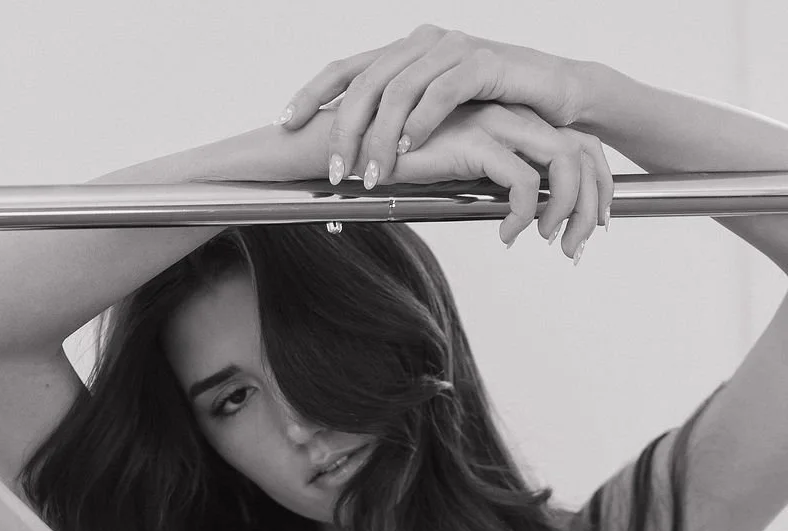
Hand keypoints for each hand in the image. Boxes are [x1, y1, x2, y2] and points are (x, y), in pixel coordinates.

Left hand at [277, 25, 586, 185]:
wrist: (557, 99)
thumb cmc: (494, 116)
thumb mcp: (435, 123)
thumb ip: (396, 131)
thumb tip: (351, 164)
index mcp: (403, 54)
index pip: (346, 69)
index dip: (310, 93)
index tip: (284, 124)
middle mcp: (422, 43)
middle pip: (365, 82)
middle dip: (344, 130)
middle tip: (335, 173)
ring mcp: (453, 48)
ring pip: (399, 90)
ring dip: (380, 139)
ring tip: (373, 177)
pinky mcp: (484, 62)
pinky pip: (442, 92)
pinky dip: (421, 124)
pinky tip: (409, 151)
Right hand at [379, 100, 614, 259]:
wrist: (354, 146)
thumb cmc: (399, 164)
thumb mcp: (459, 173)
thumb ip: (491, 181)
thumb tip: (518, 216)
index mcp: (513, 117)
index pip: (578, 142)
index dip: (593, 185)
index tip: (588, 228)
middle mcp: (512, 113)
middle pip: (582, 149)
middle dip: (591, 202)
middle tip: (576, 248)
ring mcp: (495, 121)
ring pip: (563, 161)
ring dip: (566, 210)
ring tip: (548, 242)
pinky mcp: (475, 140)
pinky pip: (522, 181)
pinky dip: (523, 215)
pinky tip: (506, 236)